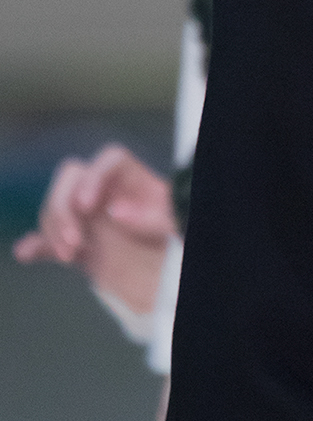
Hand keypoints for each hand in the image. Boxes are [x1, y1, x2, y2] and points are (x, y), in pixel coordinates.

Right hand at [12, 145, 175, 314]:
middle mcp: (105, 187)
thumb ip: (152, 216)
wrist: (162, 261)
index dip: (95, 178)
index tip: (87, 205)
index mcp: (132, 177)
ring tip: (69, 255)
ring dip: (54, 228)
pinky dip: (39, 244)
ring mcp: (85, 209)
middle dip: (64, 207)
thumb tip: (116, 211)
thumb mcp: (170, 223)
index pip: (110, 160)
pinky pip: (48, 233)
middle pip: (72, 177)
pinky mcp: (74, 233)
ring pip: (56, 203)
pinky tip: (33, 253)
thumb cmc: (170, 230)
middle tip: (74, 240)